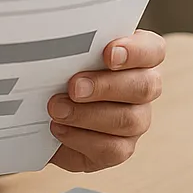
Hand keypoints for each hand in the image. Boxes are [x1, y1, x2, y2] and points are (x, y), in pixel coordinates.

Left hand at [46, 31, 164, 172]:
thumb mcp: (62, 56)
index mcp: (135, 57)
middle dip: (106, 86)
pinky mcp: (120, 149)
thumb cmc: (56, 75)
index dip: (135, 52)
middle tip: (74, 87)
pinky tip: (59, 128)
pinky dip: (81, 138)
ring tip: (57, 109)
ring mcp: (135, 121)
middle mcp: (142, 88)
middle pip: (145, 86)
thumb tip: (57, 42)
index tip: (108, 54)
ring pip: (129, 120)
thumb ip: (71, 47)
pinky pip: (112, 149)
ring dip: (88, 114)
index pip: (153, 50)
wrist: (39, 113)